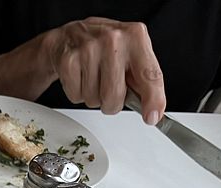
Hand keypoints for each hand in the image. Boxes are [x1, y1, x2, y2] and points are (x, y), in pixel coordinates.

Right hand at [0, 16, 166, 124]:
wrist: (69, 36)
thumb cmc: (104, 48)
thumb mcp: (132, 53)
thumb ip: (144, 79)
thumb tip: (152, 109)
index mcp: (135, 36)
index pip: (149, 75)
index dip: (152, 99)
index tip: (152, 117)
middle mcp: (113, 40)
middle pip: (115, 96)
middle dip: (111, 102)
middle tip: (108, 88)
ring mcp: (88, 49)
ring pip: (94, 100)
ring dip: (93, 96)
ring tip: (92, 77)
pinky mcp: (68, 61)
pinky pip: (76, 96)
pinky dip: (77, 93)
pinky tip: (80, 76)